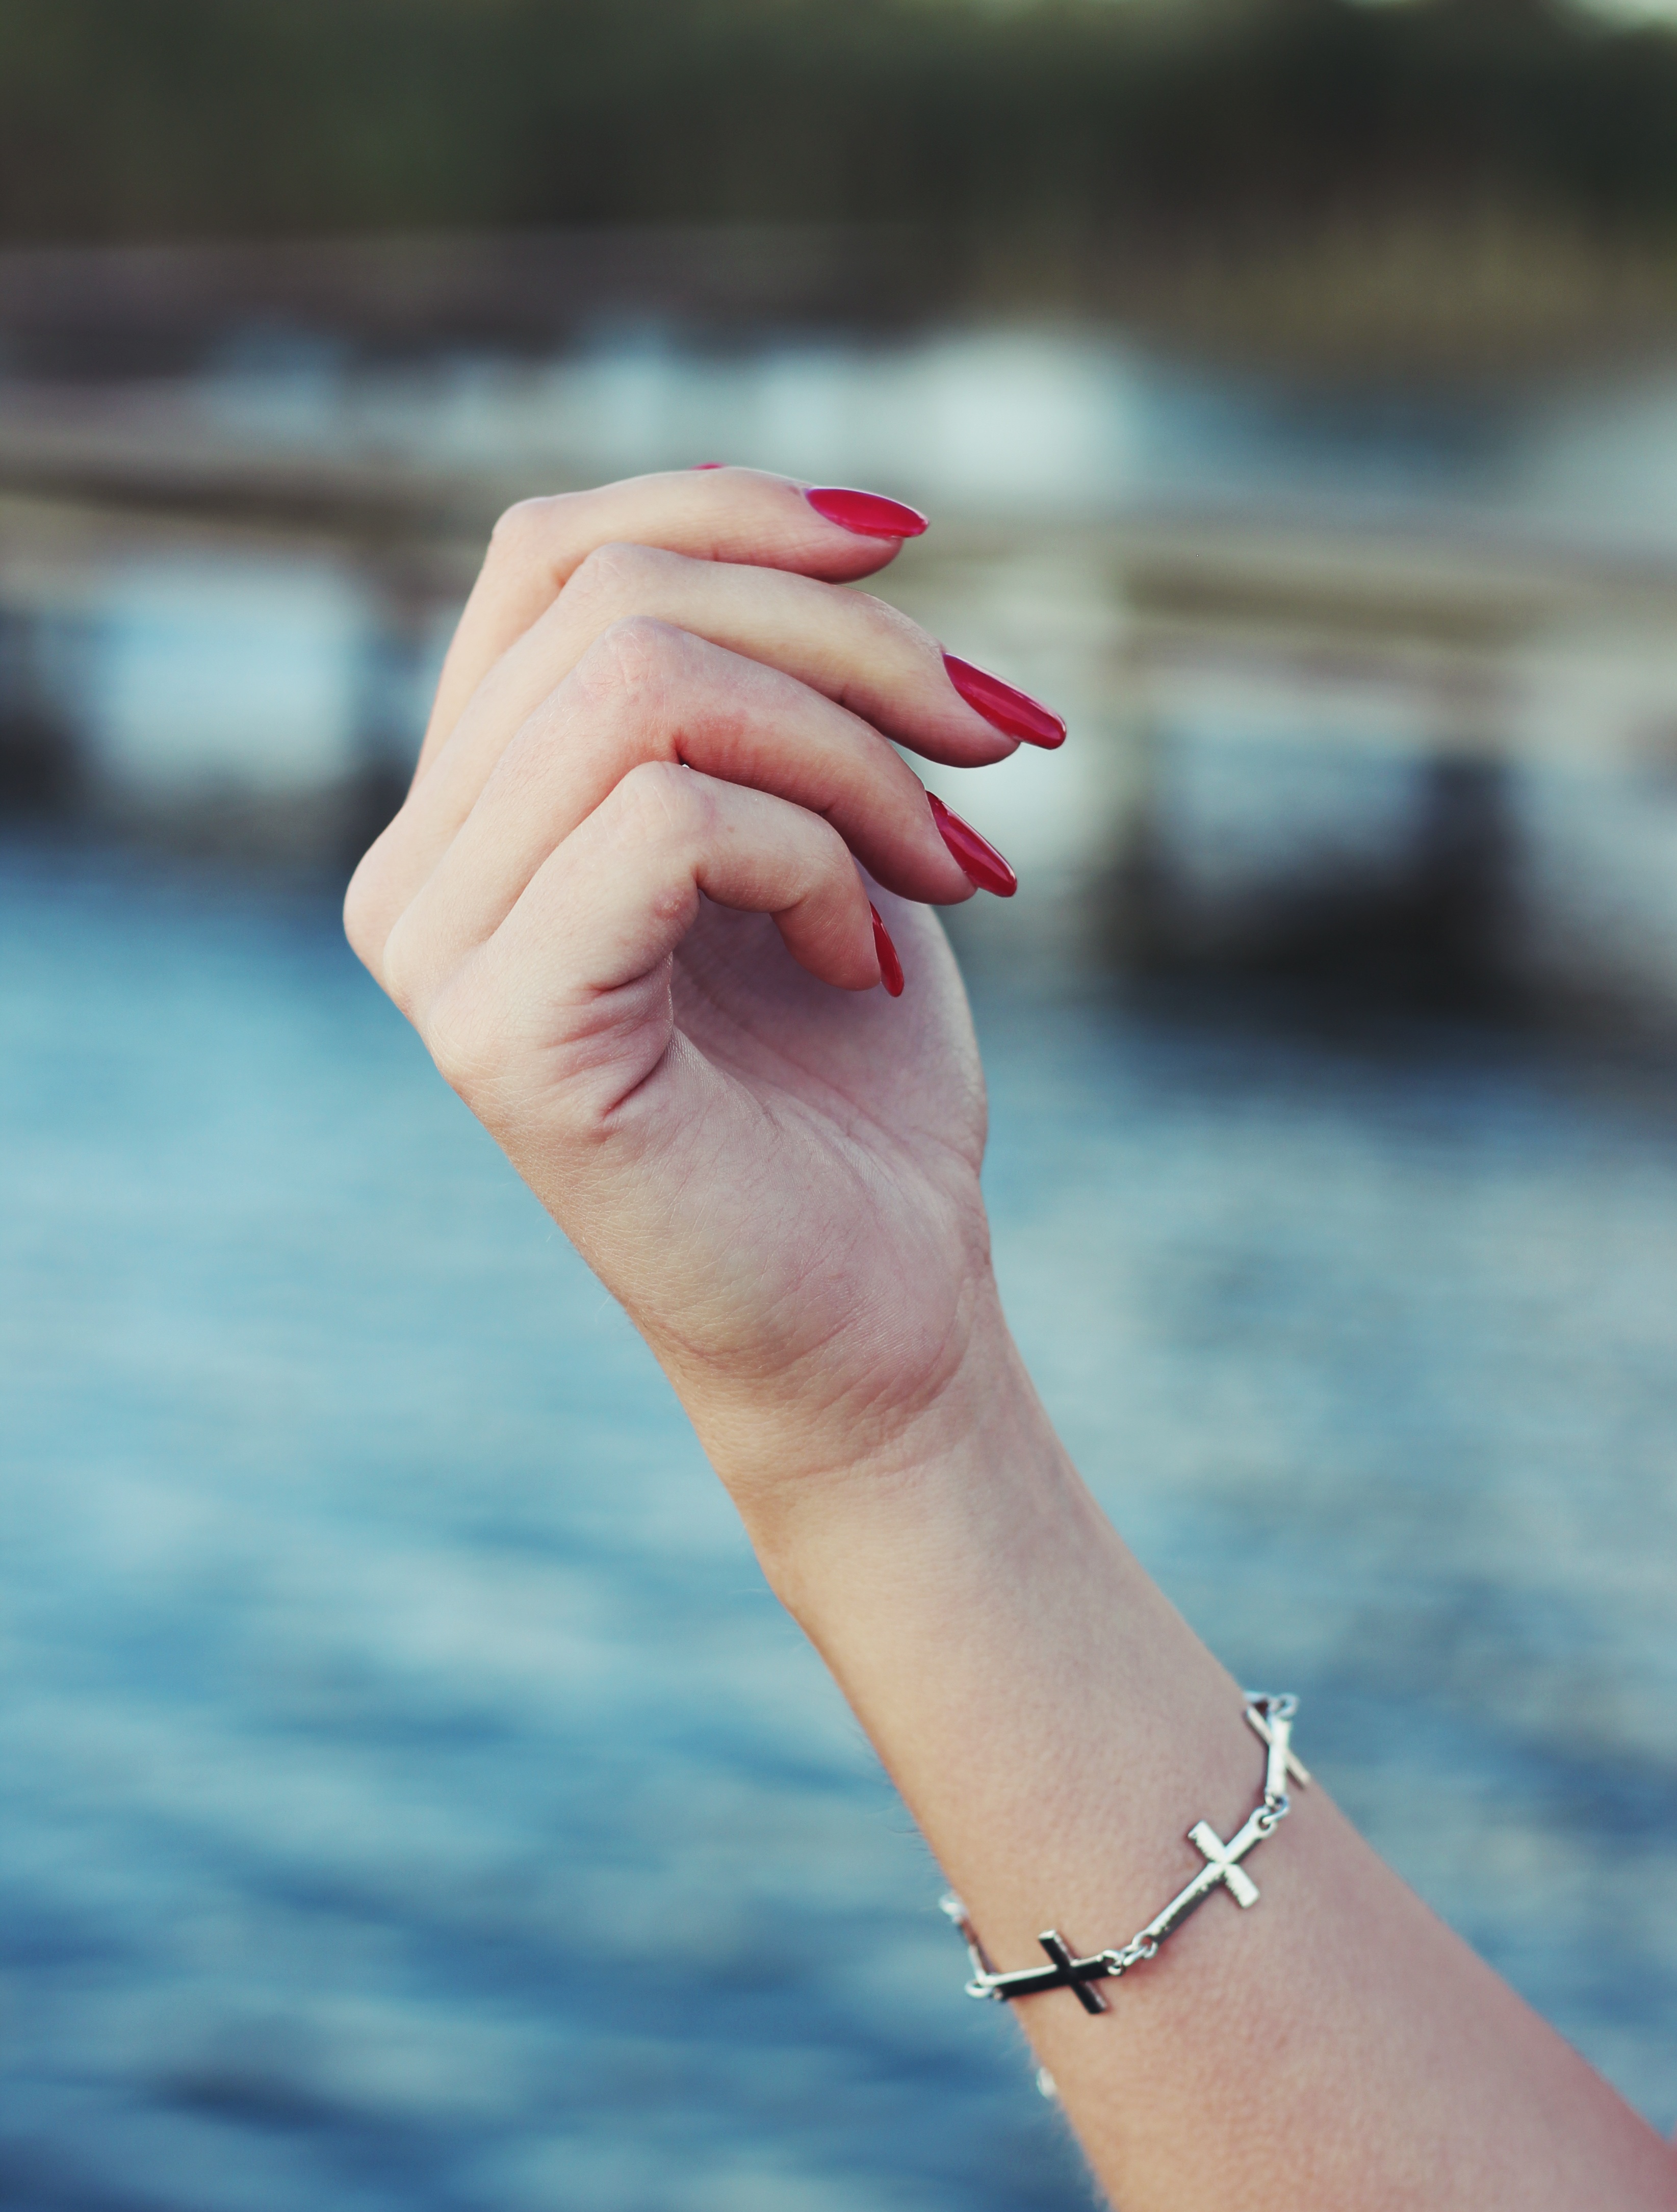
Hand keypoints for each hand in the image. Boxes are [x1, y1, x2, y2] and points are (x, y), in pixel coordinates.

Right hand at [344, 469, 1060, 1508]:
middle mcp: (417, 874)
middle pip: (614, 598)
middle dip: (850, 640)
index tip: (912, 545)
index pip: (551, 552)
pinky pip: (671, 820)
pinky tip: (869, 964)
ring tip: (956, 863)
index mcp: (472, 812)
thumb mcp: (820, 825)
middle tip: (997, 745)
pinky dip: (822, 862)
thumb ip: (760, 682)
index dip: (734, 505)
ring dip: (856, 753)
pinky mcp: (499, 1034)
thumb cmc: (853, 1082)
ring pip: (646, 688)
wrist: (879, 1314)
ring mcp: (439, 955)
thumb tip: (805, 501)